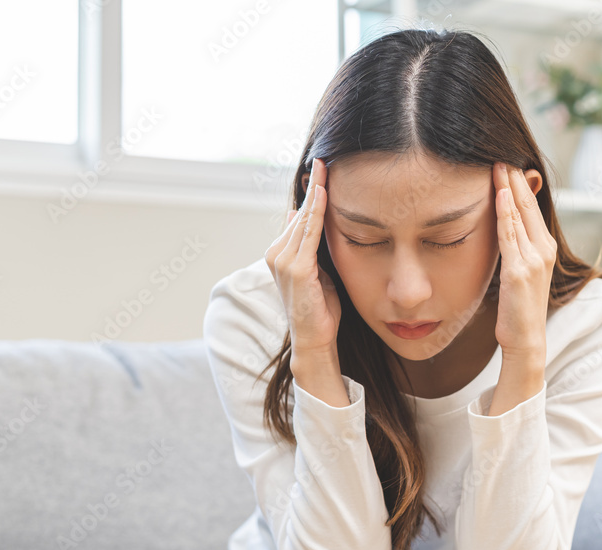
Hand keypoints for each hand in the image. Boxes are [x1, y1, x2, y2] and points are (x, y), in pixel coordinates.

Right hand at [264, 157, 341, 357]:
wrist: (315, 338)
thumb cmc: (320, 308)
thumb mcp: (316, 270)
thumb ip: (310, 245)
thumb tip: (303, 216)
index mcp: (280, 253)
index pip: (299, 216)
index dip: (311, 193)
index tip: (320, 169)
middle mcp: (277, 253)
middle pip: (300, 213)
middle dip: (313, 186)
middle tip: (324, 159)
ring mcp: (283, 260)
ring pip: (304, 219)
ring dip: (316, 193)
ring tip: (325, 168)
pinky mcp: (295, 268)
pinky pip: (308, 233)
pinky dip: (316, 212)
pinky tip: (324, 193)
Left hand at [491, 161, 555, 359]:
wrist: (526, 338)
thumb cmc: (519, 307)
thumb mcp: (520, 270)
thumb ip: (516, 245)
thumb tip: (504, 223)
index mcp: (544, 247)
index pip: (531, 206)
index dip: (520, 182)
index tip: (506, 160)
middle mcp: (543, 248)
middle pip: (528, 204)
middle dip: (515, 177)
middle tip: (500, 151)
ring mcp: (533, 259)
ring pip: (519, 214)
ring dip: (508, 187)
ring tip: (497, 164)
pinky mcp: (519, 271)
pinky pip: (510, 235)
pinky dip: (505, 213)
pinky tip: (500, 194)